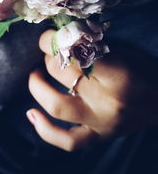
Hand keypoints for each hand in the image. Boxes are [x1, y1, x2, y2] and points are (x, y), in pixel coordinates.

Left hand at [27, 30, 157, 151]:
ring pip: (57, 105)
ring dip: (38, 86)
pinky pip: (68, 141)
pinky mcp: (99, 136)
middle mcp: (107, 102)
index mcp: (118, 75)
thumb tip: (61, 38)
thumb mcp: (124, 52)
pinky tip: (31, 114)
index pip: (75, 53)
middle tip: (48, 51)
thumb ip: (93, 46)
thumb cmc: (146, 72)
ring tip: (35, 74)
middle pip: (62, 74)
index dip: (54, 41)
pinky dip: (45, 130)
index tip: (48, 36)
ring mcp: (101, 123)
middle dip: (48, 57)